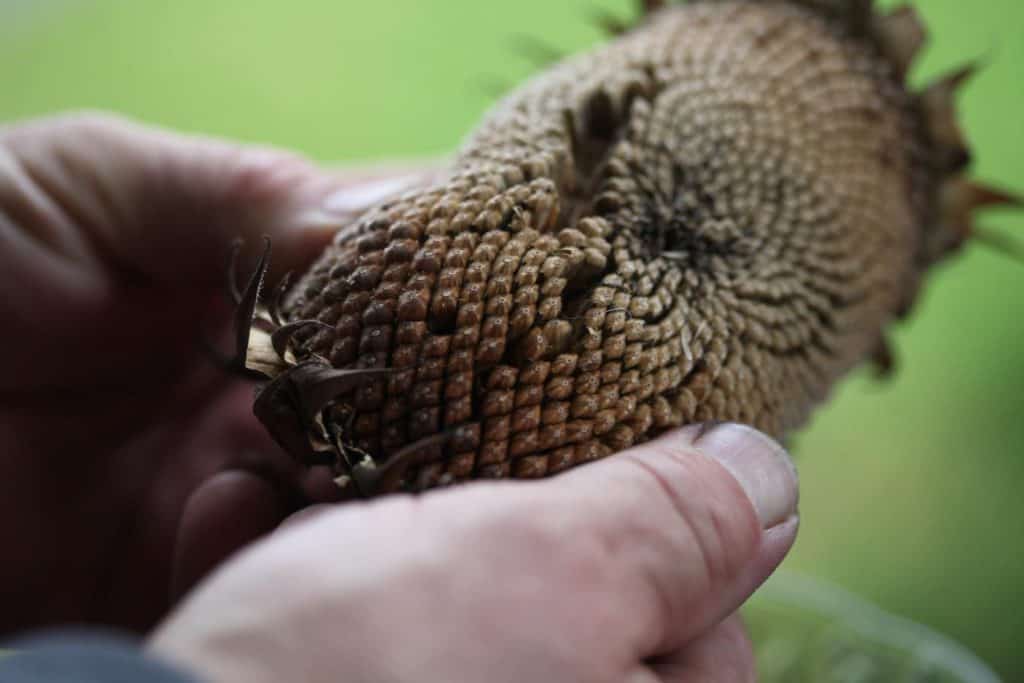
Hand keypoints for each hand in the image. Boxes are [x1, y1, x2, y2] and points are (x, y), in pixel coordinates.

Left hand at [0, 112, 425, 632]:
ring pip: (353, 487)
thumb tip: (387, 216)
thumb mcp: (92, 183)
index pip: (393, 277)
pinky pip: (265, 565)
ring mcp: (229, 474)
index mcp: (257, 282)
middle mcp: (264, 381)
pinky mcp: (179, 563)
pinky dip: (265, 544)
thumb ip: (238, 193)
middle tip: (444, 390)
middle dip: (430, 394)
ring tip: (313, 448)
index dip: (456, 276)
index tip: (503, 283)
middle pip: (397, 393)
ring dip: (358, 477)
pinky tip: (221, 504)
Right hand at [150, 424, 798, 682]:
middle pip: (554, 611)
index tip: (587, 457)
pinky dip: (296, 577)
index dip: (658, 526)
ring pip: (432, 615)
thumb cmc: (374, 680)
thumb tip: (766, 477)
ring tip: (317, 486)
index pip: (708, 634)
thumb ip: (677, 527)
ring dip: (373, 536)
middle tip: (445, 459)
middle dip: (491, 520)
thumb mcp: (554, 573)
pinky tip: (243, 523)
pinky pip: (338, 644)